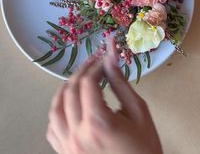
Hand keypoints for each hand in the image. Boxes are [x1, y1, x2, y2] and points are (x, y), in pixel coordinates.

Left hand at [46, 46, 162, 153]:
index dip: (96, 66)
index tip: (105, 57)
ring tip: (79, 78)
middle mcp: (77, 134)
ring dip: (65, 88)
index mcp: (97, 123)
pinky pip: (52, 129)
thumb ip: (121, 83)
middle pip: (70, 91)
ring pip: (55, 108)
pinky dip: (57, 112)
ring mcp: (68, 146)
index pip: (88, 82)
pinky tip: (68, 105)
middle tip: (94, 61)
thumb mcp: (138, 111)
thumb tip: (110, 57)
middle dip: (82, 71)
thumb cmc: (144, 148)